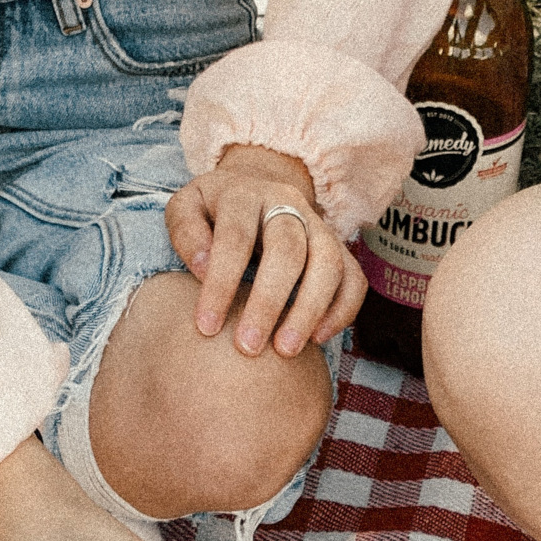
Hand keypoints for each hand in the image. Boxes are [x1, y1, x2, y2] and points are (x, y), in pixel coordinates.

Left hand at [165, 144, 365, 358]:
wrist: (256, 189)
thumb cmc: (213, 213)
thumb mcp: (186, 208)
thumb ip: (186, 233)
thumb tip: (203, 268)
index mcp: (244, 194)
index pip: (235, 238)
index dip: (222, 283)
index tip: (206, 327)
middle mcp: (287, 204)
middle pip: (288, 250)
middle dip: (268, 302)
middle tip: (248, 348)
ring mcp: (319, 226)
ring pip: (329, 264)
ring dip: (310, 311)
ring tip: (286, 351)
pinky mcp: (340, 248)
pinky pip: (354, 280)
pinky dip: (342, 311)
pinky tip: (318, 339)